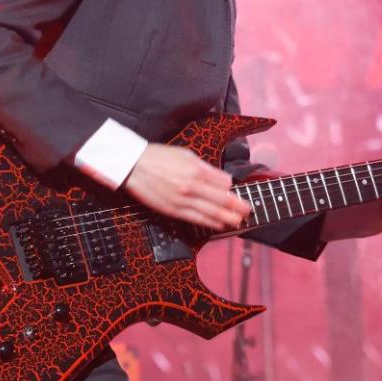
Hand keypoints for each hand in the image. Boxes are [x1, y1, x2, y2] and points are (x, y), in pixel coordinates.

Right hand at [124, 144, 250, 230]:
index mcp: (196, 170)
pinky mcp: (173, 210)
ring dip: (227, 218)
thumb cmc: (158, 157)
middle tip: (248, 211)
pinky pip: (196, 219)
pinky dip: (210, 223)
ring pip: (211, 212)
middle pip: (222, 200)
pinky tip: (219, 225)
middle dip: (237, 207)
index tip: (238, 193)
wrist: (133, 166)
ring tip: (238, 221)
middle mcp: (192, 186)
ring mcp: (182, 200)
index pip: (223, 183)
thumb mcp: (185, 155)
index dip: (232, 189)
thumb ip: (205, 168)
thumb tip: (221, 180)